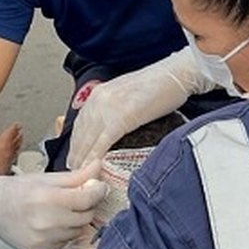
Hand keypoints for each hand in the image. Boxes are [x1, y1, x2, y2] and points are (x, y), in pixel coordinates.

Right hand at [0, 160, 108, 248]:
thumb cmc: (20, 190)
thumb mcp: (48, 178)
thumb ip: (77, 176)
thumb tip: (99, 166)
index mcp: (48, 198)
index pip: (87, 199)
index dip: (98, 192)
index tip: (99, 187)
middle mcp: (46, 222)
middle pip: (85, 217)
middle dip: (86, 207)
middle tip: (77, 199)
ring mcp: (42, 240)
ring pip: (76, 232)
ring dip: (74, 222)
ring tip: (59, 212)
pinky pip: (63, 244)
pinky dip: (62, 235)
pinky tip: (49, 225)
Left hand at [67, 47, 209, 168]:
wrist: (176, 74)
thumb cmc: (158, 84)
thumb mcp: (126, 94)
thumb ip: (113, 108)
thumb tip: (109, 127)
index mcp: (100, 94)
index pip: (80, 123)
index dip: (75, 142)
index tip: (74, 156)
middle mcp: (99, 99)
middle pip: (80, 133)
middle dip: (75, 154)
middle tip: (72, 170)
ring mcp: (108, 108)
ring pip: (88, 139)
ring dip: (82, 159)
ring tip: (80, 173)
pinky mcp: (121, 118)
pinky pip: (103, 141)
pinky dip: (95, 156)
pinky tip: (92, 167)